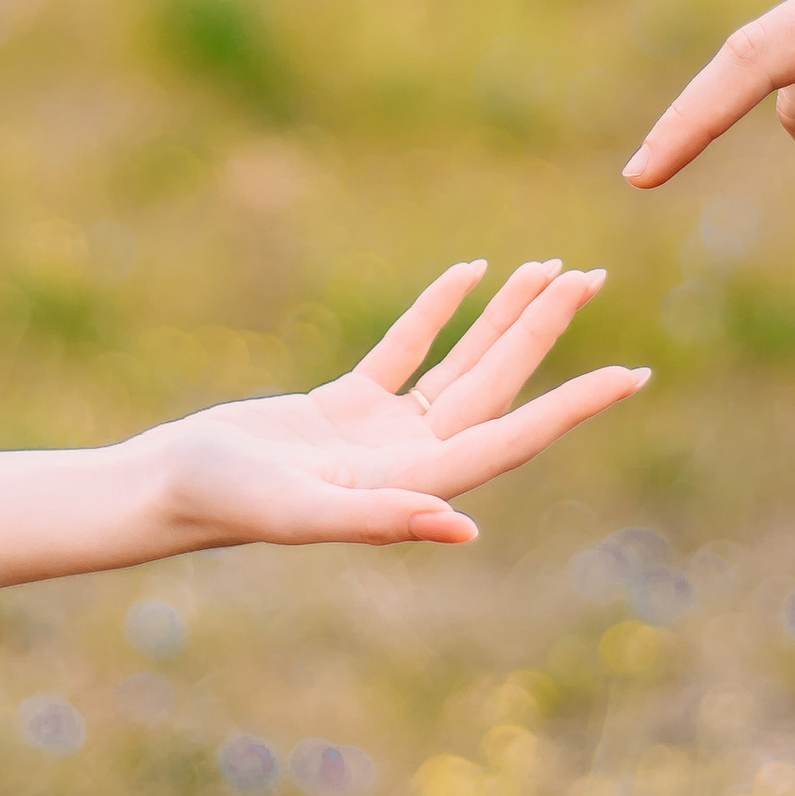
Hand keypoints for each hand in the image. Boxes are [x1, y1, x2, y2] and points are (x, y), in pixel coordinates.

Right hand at [142, 260, 648, 548]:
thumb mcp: (303, 512)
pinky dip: (439, 312)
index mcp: (415, 484)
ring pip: (461, 364)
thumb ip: (380, 519)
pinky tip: (468, 273)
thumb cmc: (227, 502)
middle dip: (546, 333)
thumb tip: (464, 527)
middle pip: (498, 386)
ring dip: (504, 319)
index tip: (630, 374)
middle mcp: (410, 460)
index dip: (574, 406)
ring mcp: (380, 433)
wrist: (165, 488)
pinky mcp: (343, 406)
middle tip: (592, 276)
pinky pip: (408, 350)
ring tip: (550, 268)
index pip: (512, 435)